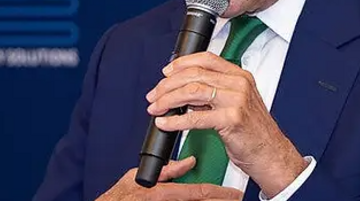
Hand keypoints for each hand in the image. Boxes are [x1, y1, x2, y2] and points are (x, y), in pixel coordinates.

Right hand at [96, 156, 242, 200]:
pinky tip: (206, 200)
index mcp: (165, 194)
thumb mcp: (146, 176)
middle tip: (236, 198)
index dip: (220, 193)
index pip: (199, 193)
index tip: (234, 194)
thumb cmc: (123, 195)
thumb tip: (188, 163)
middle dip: (220, 199)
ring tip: (225, 198)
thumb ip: (169, 170)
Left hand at [145, 52, 308, 197]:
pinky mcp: (232, 119)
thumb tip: (184, 91)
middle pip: (194, 75)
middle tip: (154, 95)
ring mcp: (237, 100)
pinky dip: (175, 121)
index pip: (206, 59)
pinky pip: (195, 117)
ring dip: (168, 100)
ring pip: (192, 91)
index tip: (166, 72)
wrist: (272, 155)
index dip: (181, 63)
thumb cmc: (254, 133)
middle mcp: (239, 84)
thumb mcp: (237, 104)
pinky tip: (165, 123)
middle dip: (168, 85)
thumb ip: (215, 93)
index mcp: (240, 76)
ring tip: (156, 108)